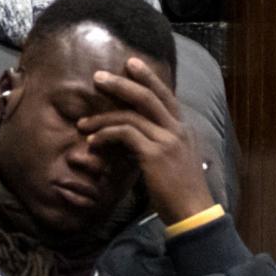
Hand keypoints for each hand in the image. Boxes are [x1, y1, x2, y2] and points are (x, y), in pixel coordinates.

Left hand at [86, 59, 216, 225]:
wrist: (193, 212)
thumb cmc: (180, 191)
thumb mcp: (172, 161)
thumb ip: (156, 144)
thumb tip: (130, 138)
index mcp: (183, 129)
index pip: (166, 95)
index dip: (149, 78)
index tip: (131, 63)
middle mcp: (177, 129)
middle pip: (148, 96)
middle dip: (121, 83)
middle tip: (98, 77)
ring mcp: (167, 140)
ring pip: (131, 114)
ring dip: (103, 117)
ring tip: (83, 123)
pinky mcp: (155, 154)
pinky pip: (125, 134)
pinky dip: (105, 135)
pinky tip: (93, 143)